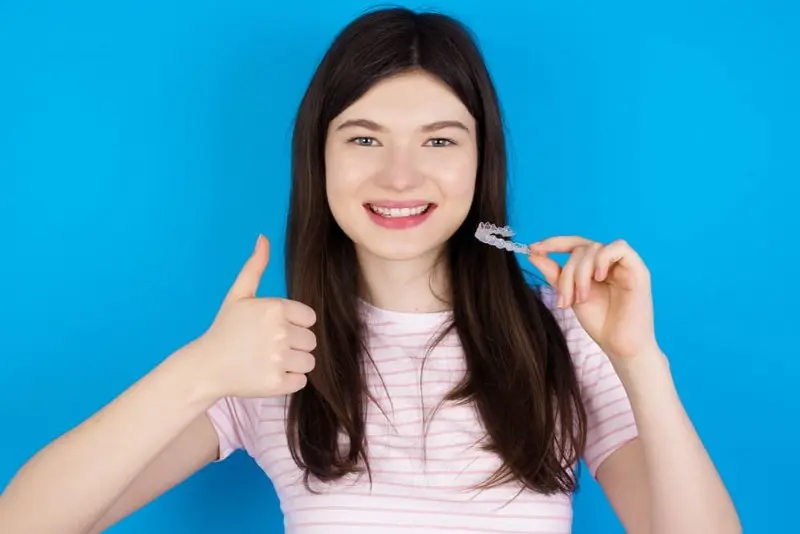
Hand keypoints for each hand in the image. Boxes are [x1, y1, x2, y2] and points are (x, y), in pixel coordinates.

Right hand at [191, 235, 316, 398]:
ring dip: (293, 363)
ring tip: (269, 360)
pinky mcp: (277, 383)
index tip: (273, 329)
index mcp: (275, 308)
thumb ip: (255, 267)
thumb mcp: (238, 295)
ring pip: (309, 362)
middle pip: (311, 341)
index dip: (293, 324)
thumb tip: (263, 237)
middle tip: (268, 347)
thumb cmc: (225, 329)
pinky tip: (267, 374)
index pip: (309, 318)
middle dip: (294, 344)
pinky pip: (301, 381)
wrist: (206, 366)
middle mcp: (279, 332)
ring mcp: (278, 359)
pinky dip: (288, 381)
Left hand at [527, 236, 657, 361]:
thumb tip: (534, 254)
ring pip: (595, 249)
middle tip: (564, 300)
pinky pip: (620, 248)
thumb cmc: (600, 323)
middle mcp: (609, 262)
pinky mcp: (638, 270)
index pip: (573, 244)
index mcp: (594, 266)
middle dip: (567, 273)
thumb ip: (555, 275)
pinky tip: (598, 278)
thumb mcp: (570, 296)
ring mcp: (624, 265)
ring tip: (580, 299)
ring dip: (581, 273)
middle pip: (581, 249)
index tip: (533, 249)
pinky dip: (603, 259)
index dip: (553, 243)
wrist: (620, 347)